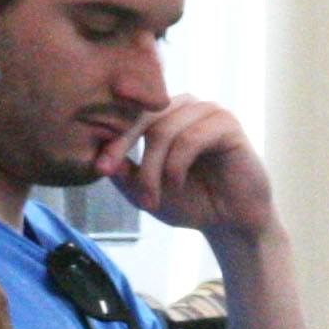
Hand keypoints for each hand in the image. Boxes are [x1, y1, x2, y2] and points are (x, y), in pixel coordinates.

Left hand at [102, 96, 275, 239]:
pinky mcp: (228, 124)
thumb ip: (124, 172)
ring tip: (150, 199)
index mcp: (166, 114)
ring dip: (152, 168)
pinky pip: (191, 137)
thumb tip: (96, 155)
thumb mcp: (146, 190)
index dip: (113, 139)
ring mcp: (209, 111)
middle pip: (144, 117)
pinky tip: (176, 185)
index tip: (99, 167)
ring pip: (165, 129)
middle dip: (126, 150)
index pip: (131, 114)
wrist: (232, 223)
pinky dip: (176, 165)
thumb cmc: (191, 202)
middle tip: (116, 179)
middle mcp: (187, 106)